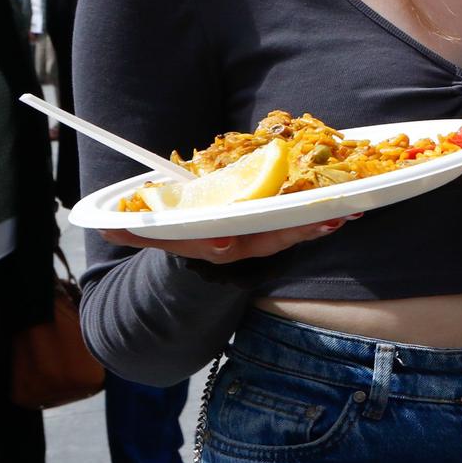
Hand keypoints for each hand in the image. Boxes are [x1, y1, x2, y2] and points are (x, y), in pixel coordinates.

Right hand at [99, 214, 356, 264]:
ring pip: (292, 234)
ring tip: (347, 213)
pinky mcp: (278, 233)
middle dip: (296, 232)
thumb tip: (107, 228)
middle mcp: (239, 247)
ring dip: (319, 225)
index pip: (220, 242)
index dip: (229, 238)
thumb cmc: (179, 233)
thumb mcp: (155, 232)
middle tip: (326, 219)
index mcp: (209, 243)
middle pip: (268, 239)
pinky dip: (325, 218)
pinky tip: (353, 208)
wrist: (200, 255)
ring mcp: (261, 243)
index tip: (233, 237)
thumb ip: (136, 230)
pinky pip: (303, 225)